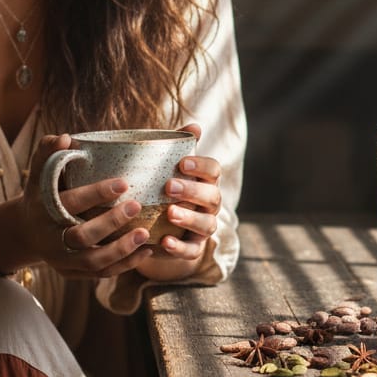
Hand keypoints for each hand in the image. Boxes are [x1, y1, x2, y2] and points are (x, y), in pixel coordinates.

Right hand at [20, 134, 154, 278]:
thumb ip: (48, 152)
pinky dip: (125, 265)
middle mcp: (51, 239)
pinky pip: (101, 274)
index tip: (123, 182)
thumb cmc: (40, 195)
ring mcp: (62, 260)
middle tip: (137, 205)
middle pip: (83, 236)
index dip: (96, 193)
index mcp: (43, 211)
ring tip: (146, 233)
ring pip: (94, 261)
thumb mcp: (38, 173)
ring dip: (122, 249)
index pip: (70, 203)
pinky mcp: (73, 273)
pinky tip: (146, 251)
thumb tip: (65, 137)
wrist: (25, 232)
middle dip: (111, 222)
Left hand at [138, 122, 221, 278]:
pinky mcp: (193, 249)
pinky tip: (164, 242)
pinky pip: (191, 251)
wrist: (163, 227)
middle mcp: (210, 204)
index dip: (201, 166)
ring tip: (170, 213)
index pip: (213, 170)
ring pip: (206, 224)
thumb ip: (178, 148)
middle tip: (169, 187)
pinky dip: (179, 248)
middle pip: (212, 196)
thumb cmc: (166, 189)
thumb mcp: (168, 169)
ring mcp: (203, 228)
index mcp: (206, 181)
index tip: (182, 163)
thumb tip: (194, 125)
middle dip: (193, 191)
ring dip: (189, 218)